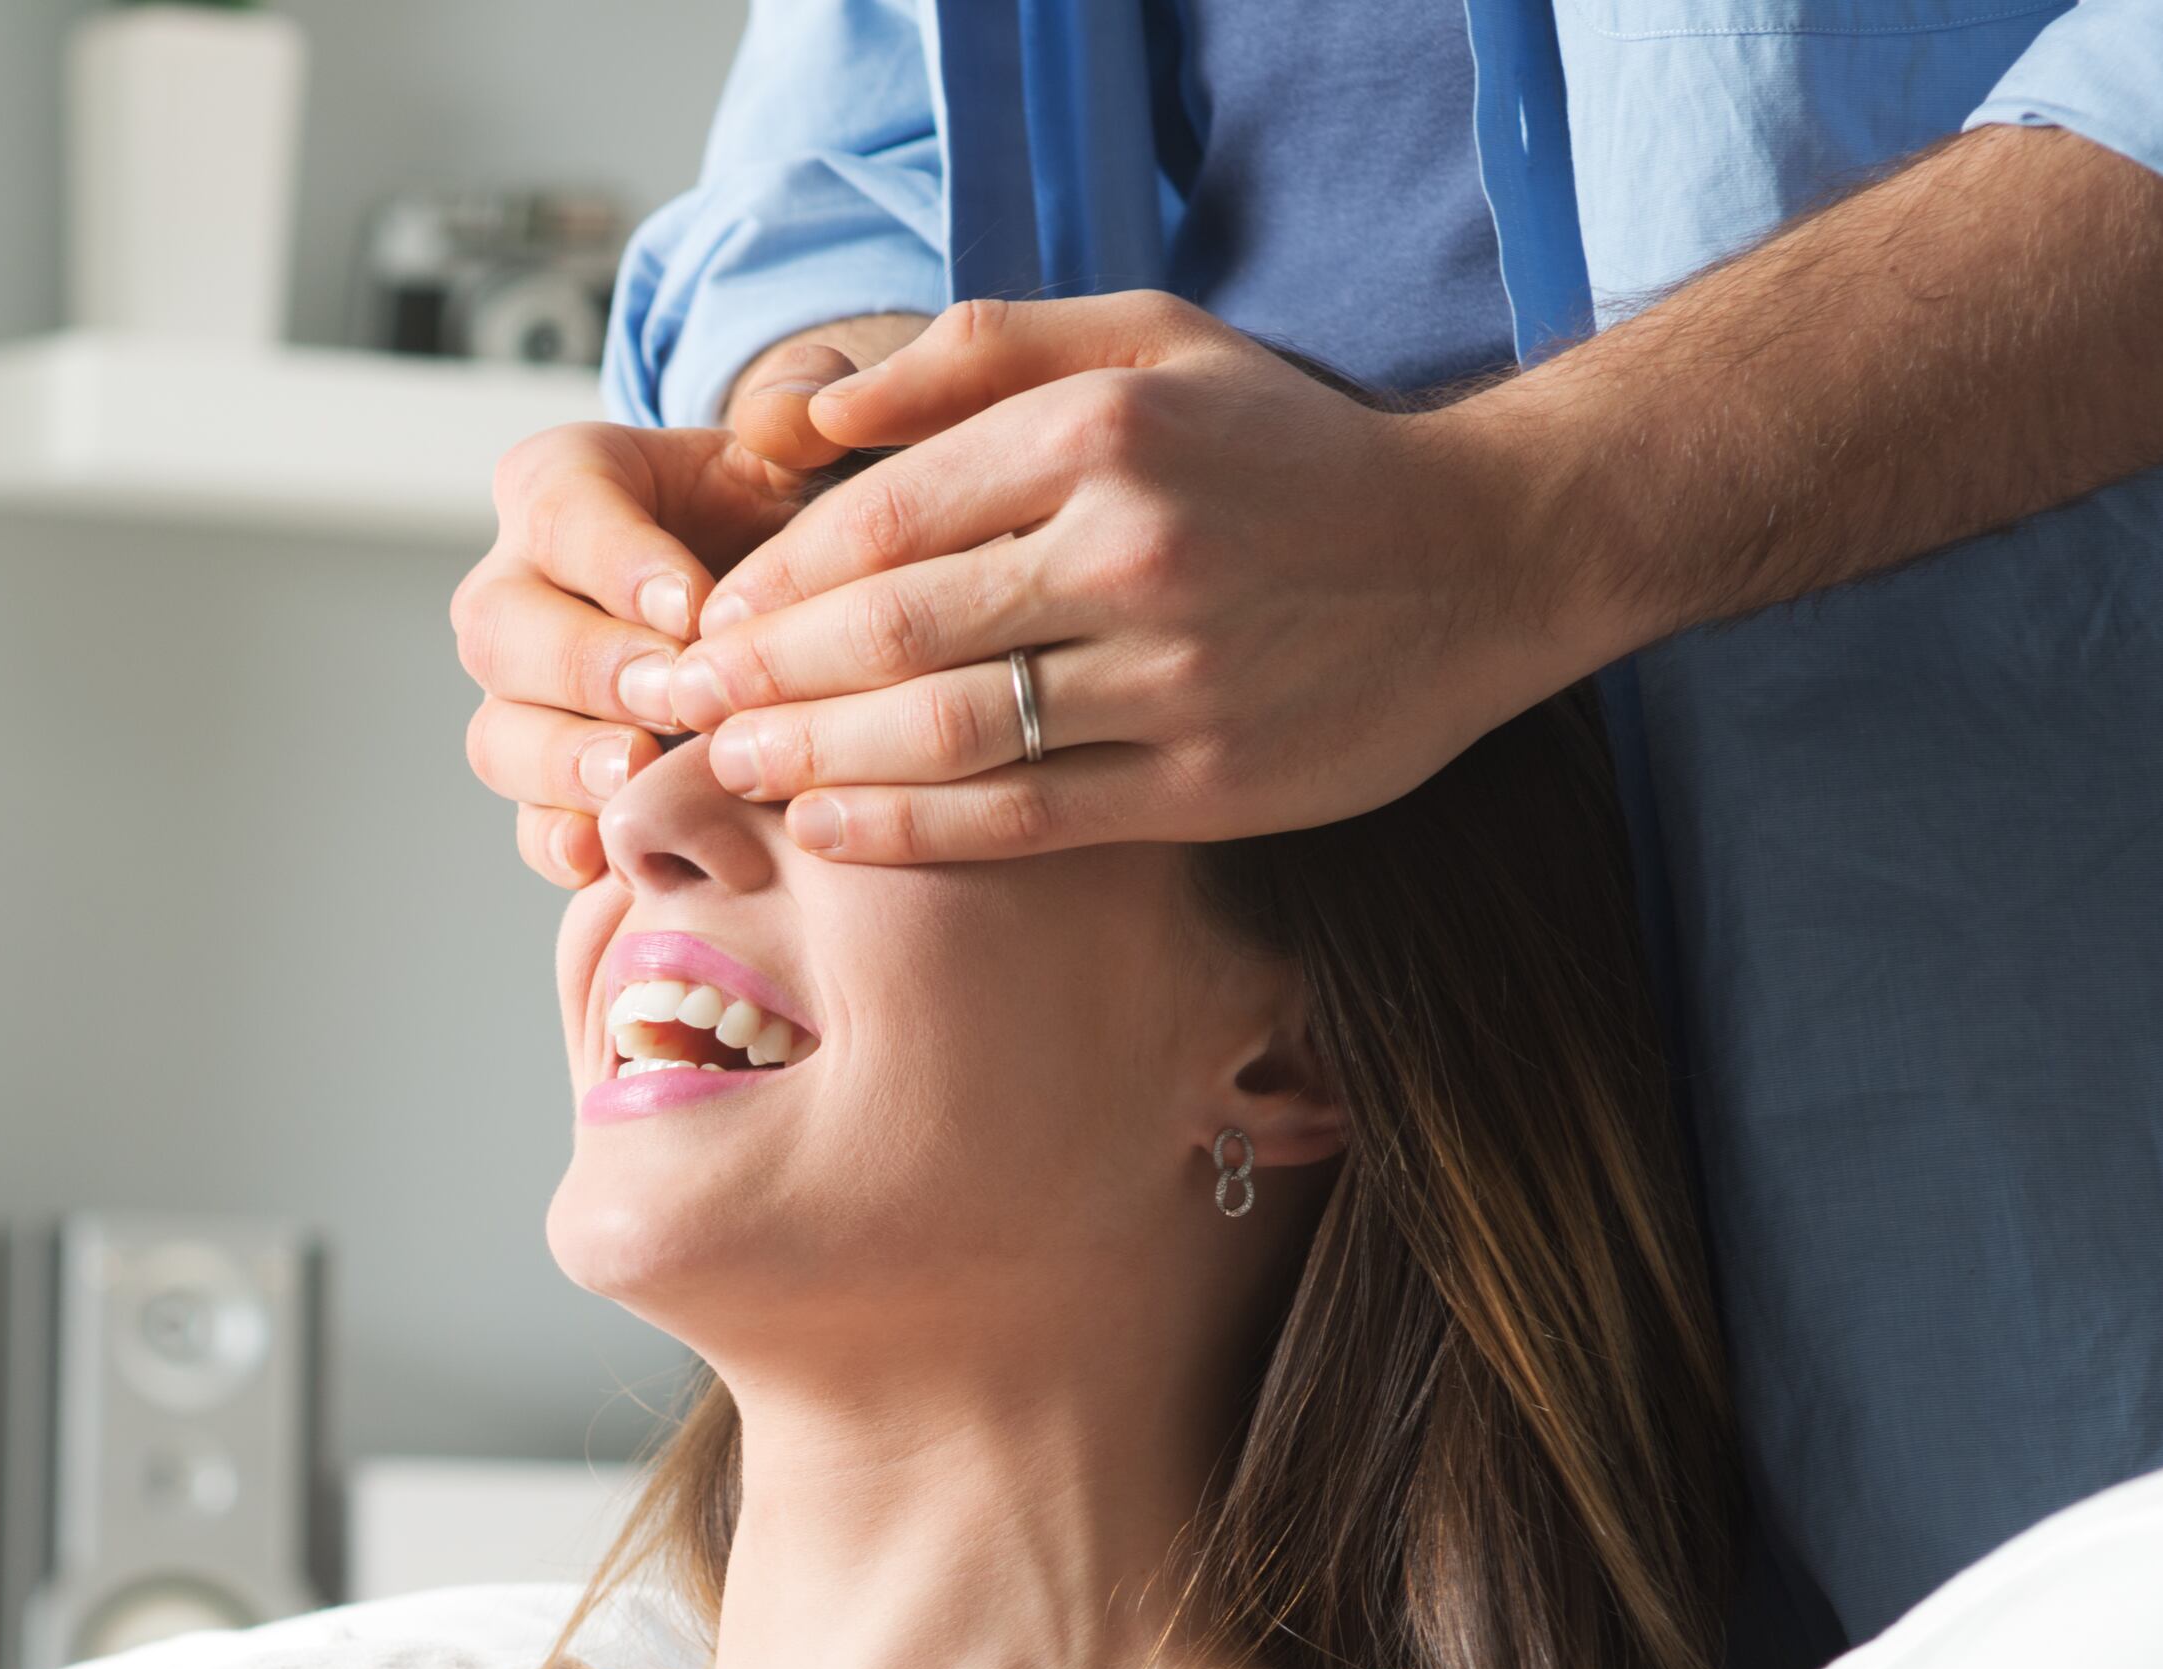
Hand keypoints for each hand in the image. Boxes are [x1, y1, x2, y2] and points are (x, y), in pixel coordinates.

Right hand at [452, 320, 923, 887]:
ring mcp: (524, 697)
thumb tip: (787, 416)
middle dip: (585, 668)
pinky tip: (604, 856)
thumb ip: (804, 405)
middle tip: (673, 696)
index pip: (561, 514)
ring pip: (498, 732)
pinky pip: (528, 821)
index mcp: (562, 485)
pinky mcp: (551, 782)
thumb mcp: (804, 442)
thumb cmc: (785, 509)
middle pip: (501, 628)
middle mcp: (519, 589)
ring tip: (639, 776)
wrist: (784, 601)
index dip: (618, 563)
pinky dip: (558, 841)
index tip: (692, 605)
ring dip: (562, 761)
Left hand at [661, 295, 1590, 862]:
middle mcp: (1136, 549)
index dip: (770, 581)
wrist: (1487, 554)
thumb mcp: (1151, 346)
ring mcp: (1176, 677)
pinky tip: (829, 823)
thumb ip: (976, 359)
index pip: (882, 517)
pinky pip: (1021, 818)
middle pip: (890, 631)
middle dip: (758, 677)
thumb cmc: (1288, 450)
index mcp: (1107, 433)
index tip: (705, 619)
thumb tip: (813, 413)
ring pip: (944, 732)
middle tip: (676, 708)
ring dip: (810, 758)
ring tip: (728, 767)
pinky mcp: (1209, 784)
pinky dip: (907, 829)